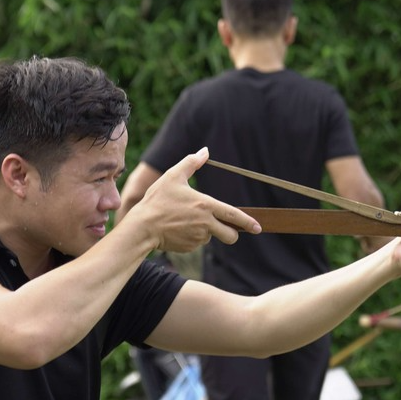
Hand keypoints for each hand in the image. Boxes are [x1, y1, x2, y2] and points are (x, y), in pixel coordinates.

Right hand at [130, 149, 260, 253]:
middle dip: (232, 234)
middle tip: (225, 229)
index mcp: (206, 206)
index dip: (249, 222)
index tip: (258, 228)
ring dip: (205, 231)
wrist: (142, 227)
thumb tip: (205, 151)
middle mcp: (205, 224)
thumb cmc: (157, 200)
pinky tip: (178, 230)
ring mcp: (198, 238)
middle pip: (230, 236)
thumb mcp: (173, 176)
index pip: (234, 216)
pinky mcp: (189, 248)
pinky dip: (192, 238)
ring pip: (210, 237)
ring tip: (185, 221)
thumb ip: (191, 163)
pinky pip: (197, 243)